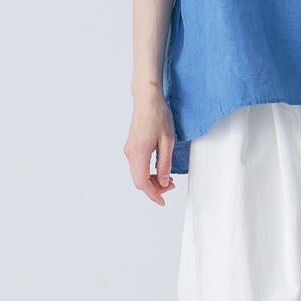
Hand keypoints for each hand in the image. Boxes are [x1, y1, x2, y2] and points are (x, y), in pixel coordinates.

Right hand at [124, 84, 177, 204]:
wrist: (147, 99)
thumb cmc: (158, 115)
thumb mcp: (168, 141)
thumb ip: (165, 163)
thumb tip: (164, 181)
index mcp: (139, 153)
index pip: (143, 183)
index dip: (153, 195)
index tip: (162, 201)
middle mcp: (130, 153)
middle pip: (139, 181)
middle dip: (154, 188)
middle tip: (171, 186)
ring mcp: (129, 150)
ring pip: (137, 174)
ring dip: (151, 180)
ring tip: (167, 178)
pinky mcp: (131, 146)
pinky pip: (137, 166)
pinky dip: (147, 172)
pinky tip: (158, 170)